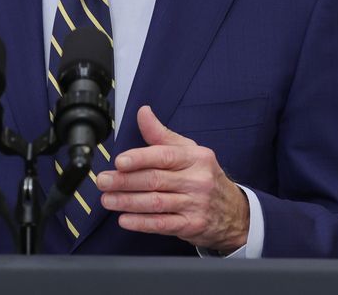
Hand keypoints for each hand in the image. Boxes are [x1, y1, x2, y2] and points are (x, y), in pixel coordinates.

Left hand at [96, 105, 248, 252]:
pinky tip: (125, 219)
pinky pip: (162, 224)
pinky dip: (141, 223)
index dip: (140, 158)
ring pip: (156, 202)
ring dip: (128, 202)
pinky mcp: (192, 225)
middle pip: (155, 180)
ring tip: (108, 199)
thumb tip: (143, 113)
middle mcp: (197, 180)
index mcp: (196, 158)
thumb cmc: (206, 177)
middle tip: (104, 181)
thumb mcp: (190, 151)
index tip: (119, 161)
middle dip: (125, 181)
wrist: (234, 212)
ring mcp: (196, 204)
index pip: (164, 156)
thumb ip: (162, 135)